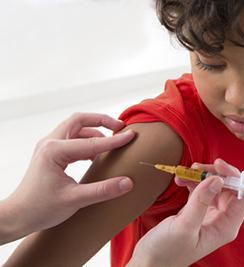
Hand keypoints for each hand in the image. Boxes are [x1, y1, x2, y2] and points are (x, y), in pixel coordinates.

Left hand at [0, 113, 135, 244]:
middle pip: (79, 120)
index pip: (92, 142)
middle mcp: (50, 143)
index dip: (114, 140)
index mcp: (55, 150)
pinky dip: (88, 141)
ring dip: (95, 130)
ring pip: (75, 128)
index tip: (132, 136)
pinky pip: (72, 139)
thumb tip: (127, 182)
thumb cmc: (40, 208)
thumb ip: (103, 190)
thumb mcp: (75, 200)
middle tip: (120, 127)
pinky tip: (98, 155)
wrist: (18, 216)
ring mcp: (49, 147)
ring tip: (112, 139)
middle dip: (101, 121)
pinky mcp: (51, 154)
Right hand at [127, 159, 243, 266]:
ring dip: (200, 176)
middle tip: (196, 166)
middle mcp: (221, 220)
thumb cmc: (167, 252)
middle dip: (213, 174)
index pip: (242, 195)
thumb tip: (217, 179)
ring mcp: (209, 215)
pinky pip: (200, 190)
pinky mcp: (196, 211)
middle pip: (228, 187)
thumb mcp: (184, 227)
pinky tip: (179, 180)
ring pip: (213, 186)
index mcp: (226, 226)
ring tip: (183, 173)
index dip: (233, 177)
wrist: (149, 262)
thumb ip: (201, 202)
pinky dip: (191, 182)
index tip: (216, 165)